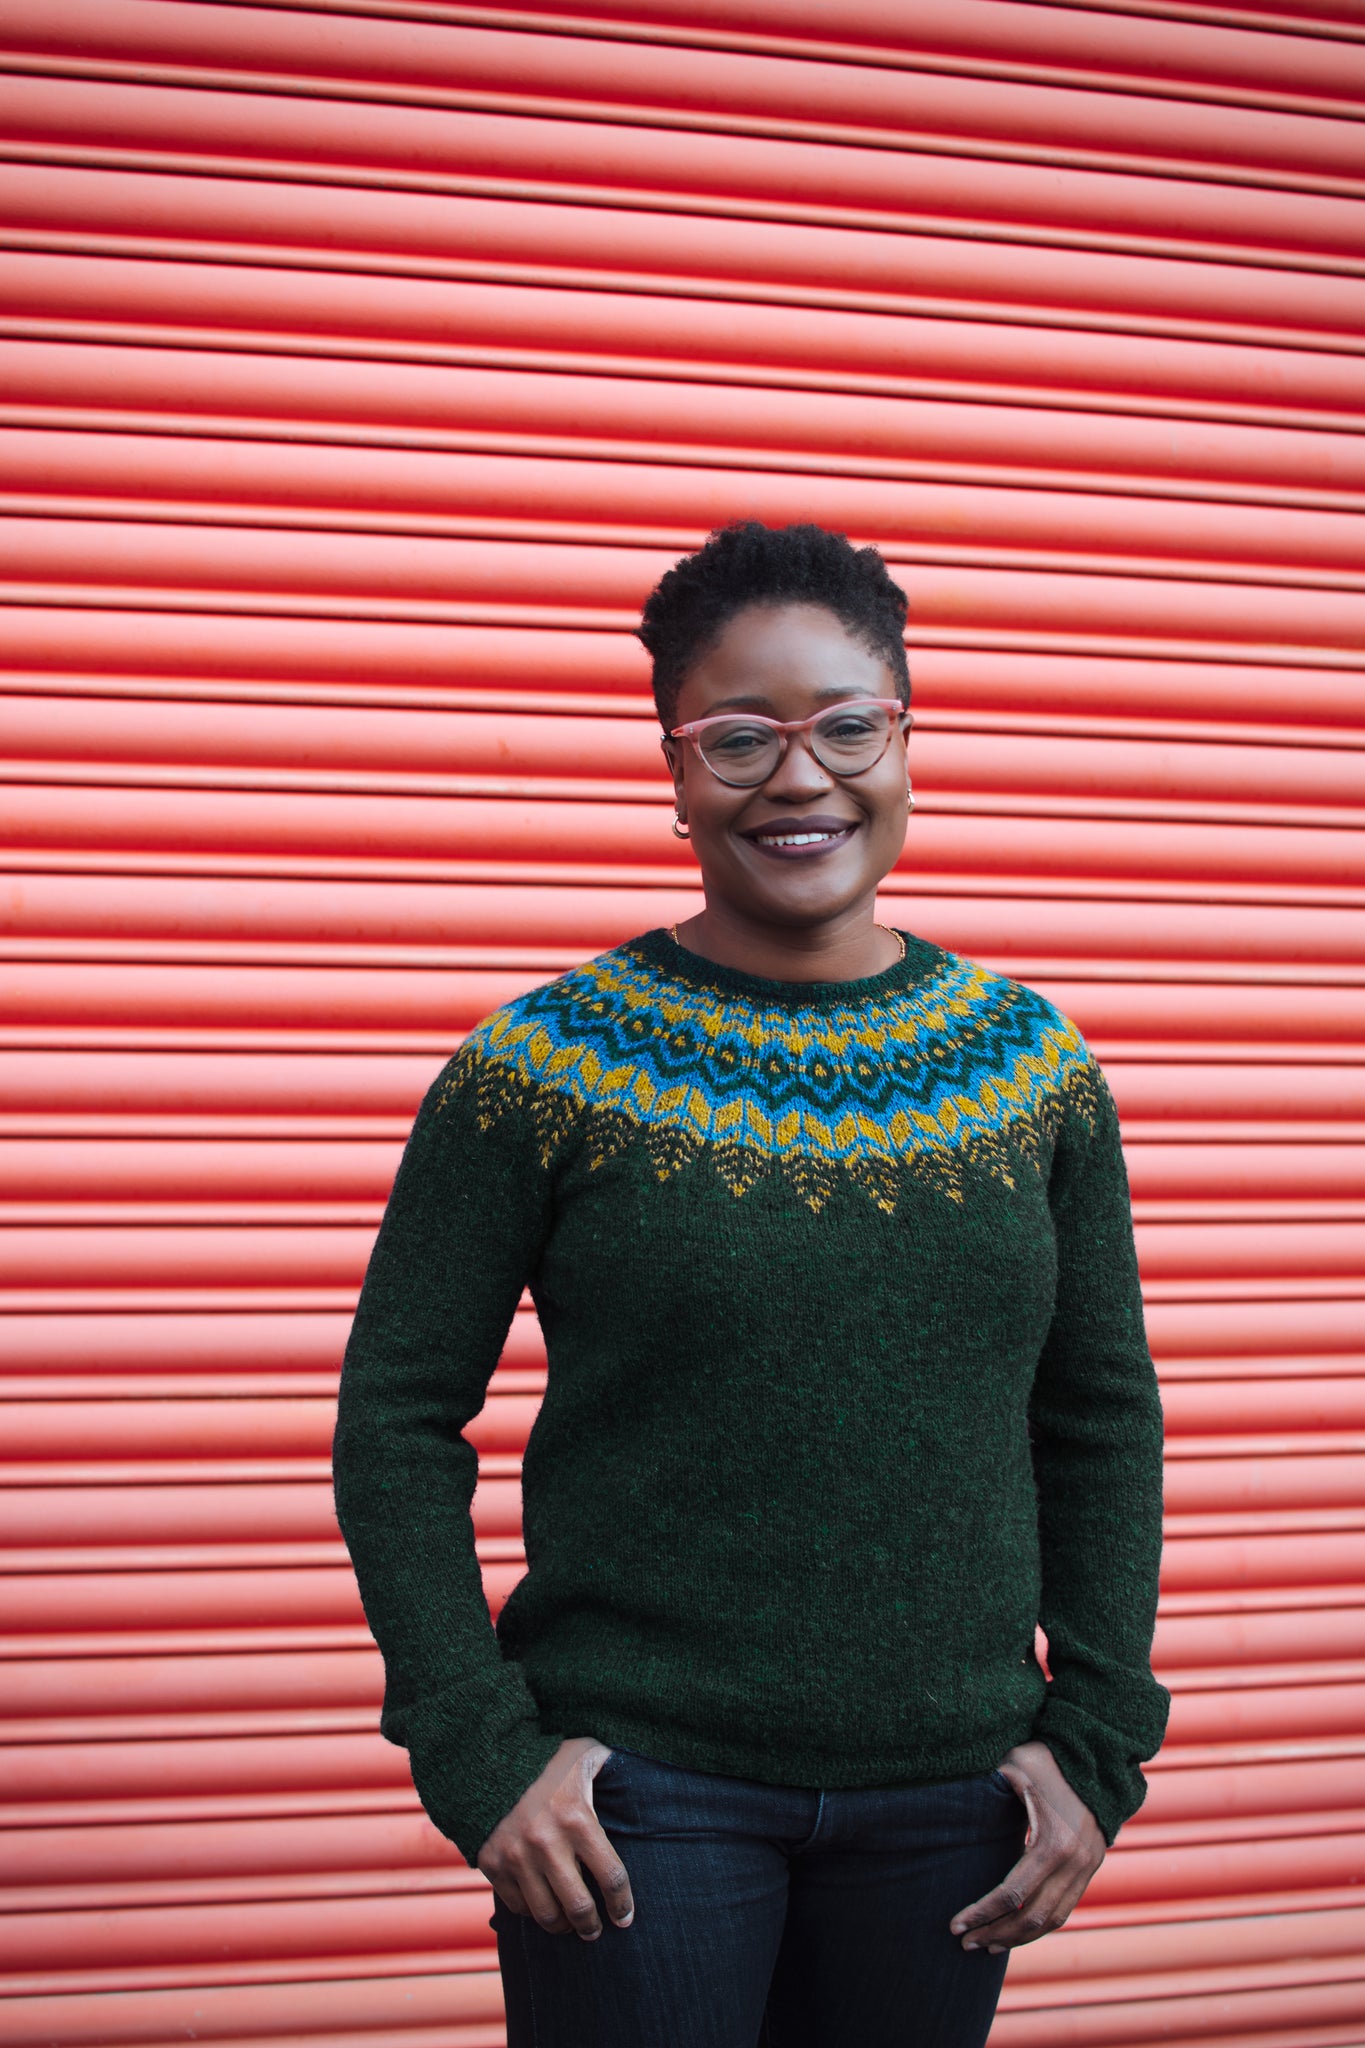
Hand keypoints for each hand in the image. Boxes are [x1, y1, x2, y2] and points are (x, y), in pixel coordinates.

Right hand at [477, 1736, 634, 1940]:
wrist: (488, 1756)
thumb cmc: (547, 1758)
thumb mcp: (586, 1754)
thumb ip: (613, 1766)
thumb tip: (645, 1775)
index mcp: (577, 1818)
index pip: (611, 1877)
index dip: (622, 1904)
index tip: (625, 1918)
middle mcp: (546, 1842)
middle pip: (579, 1906)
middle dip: (592, 1926)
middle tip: (596, 1931)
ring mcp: (516, 1856)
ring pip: (547, 1914)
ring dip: (563, 1927)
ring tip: (571, 1925)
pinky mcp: (492, 1863)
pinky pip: (517, 1905)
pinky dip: (532, 1912)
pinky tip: (543, 1905)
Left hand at [950, 1740, 1103, 1952]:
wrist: (1097, 1757)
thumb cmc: (1047, 1759)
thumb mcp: (1015, 1766)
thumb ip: (988, 1783)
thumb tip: (954, 1796)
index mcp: (1053, 1843)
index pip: (1011, 1895)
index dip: (982, 1913)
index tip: (956, 1925)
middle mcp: (1073, 1864)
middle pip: (1030, 1917)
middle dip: (996, 1934)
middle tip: (966, 1943)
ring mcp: (1086, 1868)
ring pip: (1051, 1920)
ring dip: (1019, 1938)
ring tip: (988, 1945)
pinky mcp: (1090, 1868)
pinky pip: (1064, 1908)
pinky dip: (1040, 1925)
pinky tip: (1017, 1931)